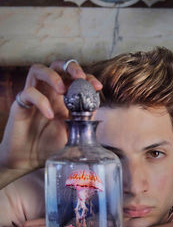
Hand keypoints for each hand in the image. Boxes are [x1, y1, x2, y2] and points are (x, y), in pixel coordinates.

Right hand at [0, 60, 102, 174]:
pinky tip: (50, 115)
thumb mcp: (72, 132)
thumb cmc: (50, 145)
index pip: (74, 77)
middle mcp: (48, 92)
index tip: (97, 85)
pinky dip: (41, 101)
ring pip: (38, 70)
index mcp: (62, 97)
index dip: (87, 77)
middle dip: (70, 67)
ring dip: (53, 76)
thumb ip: (82, 118)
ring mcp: (33, 96)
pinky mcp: (20, 105)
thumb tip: (95, 105)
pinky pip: (28, 93)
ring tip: (63, 91)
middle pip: (56, 66)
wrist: (30, 160)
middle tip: (79, 78)